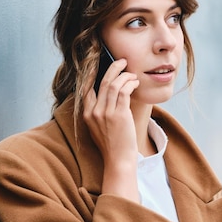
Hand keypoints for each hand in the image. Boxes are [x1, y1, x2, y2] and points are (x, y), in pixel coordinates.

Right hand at [83, 58, 139, 201]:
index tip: (100, 62)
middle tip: (122, 61)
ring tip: (133, 75)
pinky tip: (135, 84)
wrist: (118, 160)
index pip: (86, 87)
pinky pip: (124, 91)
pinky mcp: (119, 115)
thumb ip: (99, 112)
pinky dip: (130, 84)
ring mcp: (106, 113)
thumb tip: (109, 93)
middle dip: (114, 68)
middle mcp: (94, 111)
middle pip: (103, 81)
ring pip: (114, 84)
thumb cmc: (112, 144)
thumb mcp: (99, 127)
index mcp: (87, 114)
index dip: (93, 72)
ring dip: (125, 76)